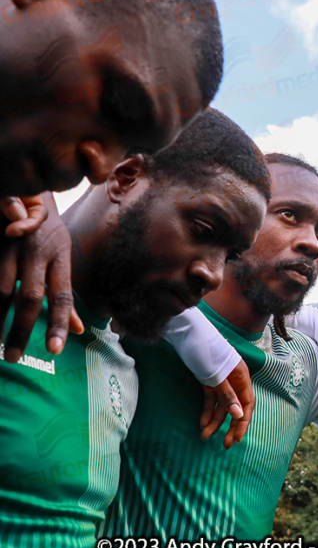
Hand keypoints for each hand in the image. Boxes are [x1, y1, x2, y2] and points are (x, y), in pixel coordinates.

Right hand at [0, 193, 82, 361]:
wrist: (26, 190)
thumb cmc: (45, 233)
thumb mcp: (60, 259)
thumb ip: (65, 296)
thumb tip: (80, 330)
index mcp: (59, 258)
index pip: (63, 295)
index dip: (60, 323)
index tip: (55, 350)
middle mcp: (36, 253)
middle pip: (30, 297)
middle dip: (23, 329)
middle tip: (13, 357)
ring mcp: (10, 248)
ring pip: (1, 289)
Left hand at [200, 359, 254, 448]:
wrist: (187, 334)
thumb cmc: (205, 351)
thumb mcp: (217, 376)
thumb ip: (228, 396)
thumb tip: (239, 416)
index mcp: (242, 377)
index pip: (247, 404)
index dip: (243, 422)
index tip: (236, 438)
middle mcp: (234, 380)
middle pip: (235, 407)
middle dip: (230, 426)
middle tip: (225, 444)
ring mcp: (220, 380)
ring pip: (221, 405)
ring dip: (214, 421)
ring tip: (205, 437)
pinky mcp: (207, 380)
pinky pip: (210, 400)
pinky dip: (206, 411)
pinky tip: (201, 423)